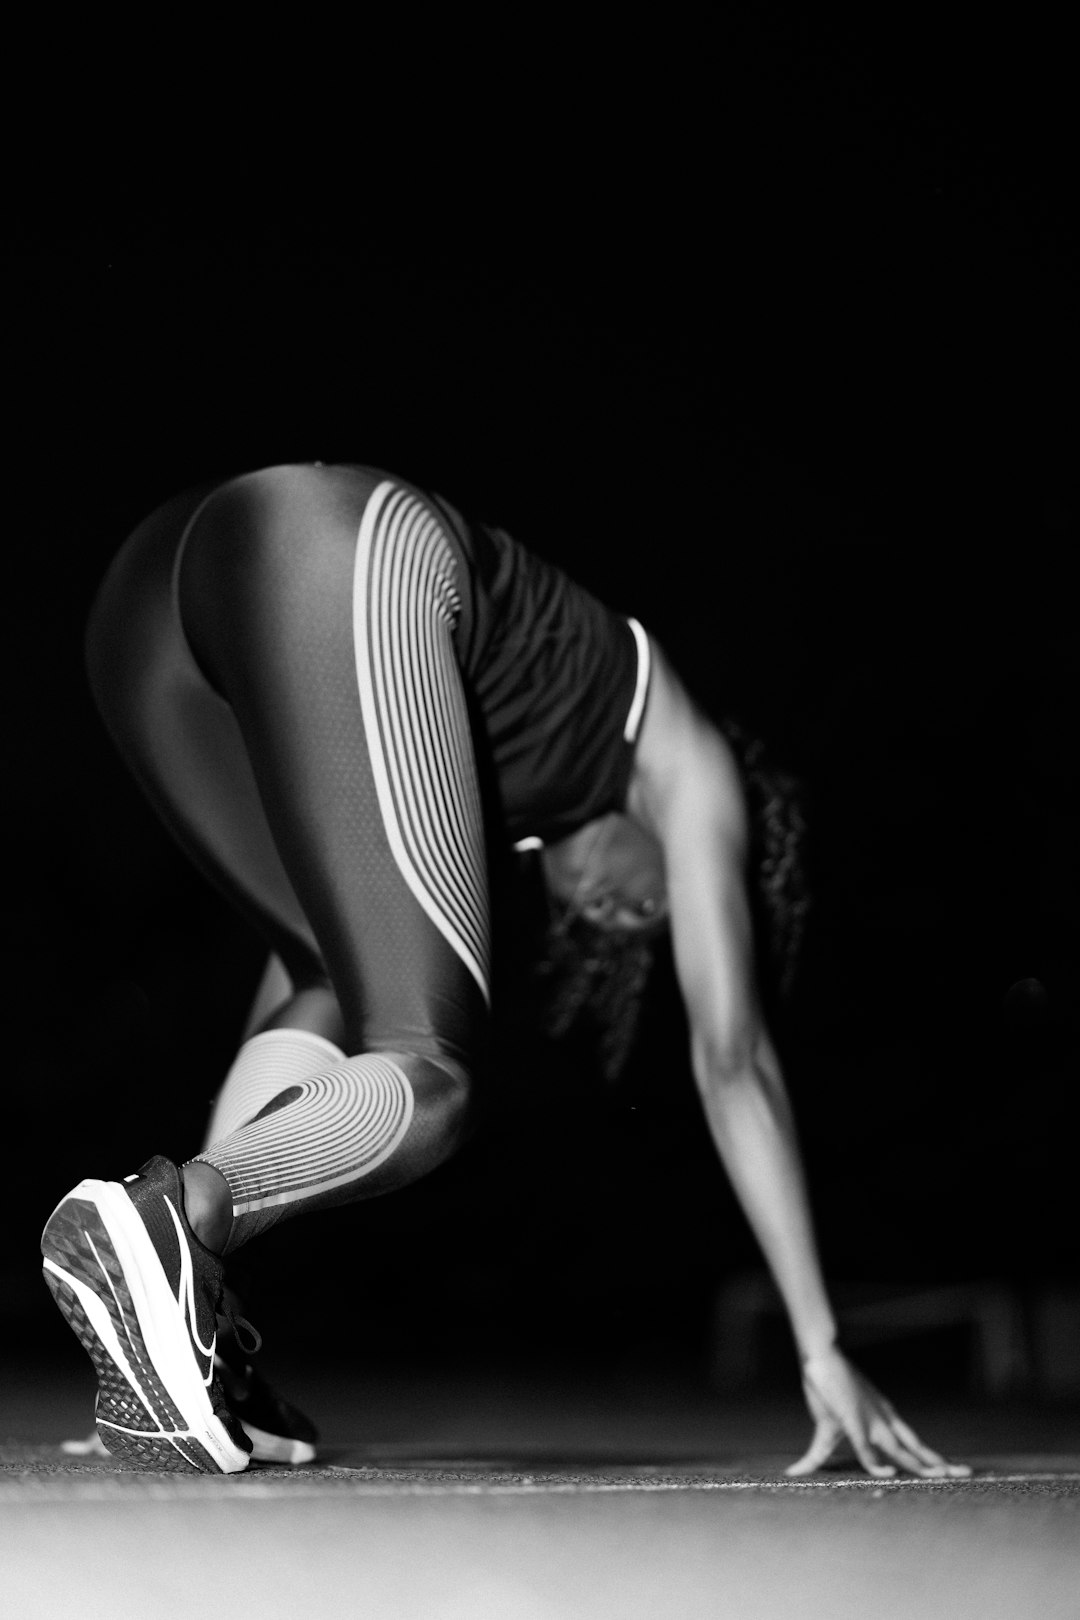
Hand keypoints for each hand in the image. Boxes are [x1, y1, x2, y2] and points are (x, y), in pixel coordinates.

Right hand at [787, 1346, 971, 1478]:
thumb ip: (815, 1456)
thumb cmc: (824, 1388)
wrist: (820, 1355)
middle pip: (917, 1448)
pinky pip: (865, 1446)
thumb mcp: (824, 1428)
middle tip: (968, 1472)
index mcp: (883, 1420)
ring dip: (921, 1464)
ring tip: (942, 1476)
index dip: (931, 1458)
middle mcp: (883, 1422)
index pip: (913, 1443)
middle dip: (940, 1463)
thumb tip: (794, 1472)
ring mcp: (870, 1421)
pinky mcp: (851, 1419)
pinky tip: (886, 1474)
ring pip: (901, 1449)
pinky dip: (875, 1463)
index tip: (951, 1468)